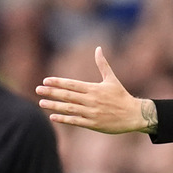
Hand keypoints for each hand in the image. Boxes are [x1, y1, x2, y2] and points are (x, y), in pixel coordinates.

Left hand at [36, 47, 153, 133]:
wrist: (133, 114)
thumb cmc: (121, 96)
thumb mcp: (112, 79)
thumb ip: (102, 64)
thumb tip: (98, 48)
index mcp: (94, 88)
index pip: (72, 84)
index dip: (58, 82)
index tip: (46, 80)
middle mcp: (91, 100)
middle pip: (67, 95)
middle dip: (52, 92)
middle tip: (38, 89)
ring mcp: (91, 112)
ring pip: (69, 108)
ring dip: (54, 106)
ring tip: (41, 102)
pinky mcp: (93, 123)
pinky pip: (75, 121)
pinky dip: (64, 119)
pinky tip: (53, 117)